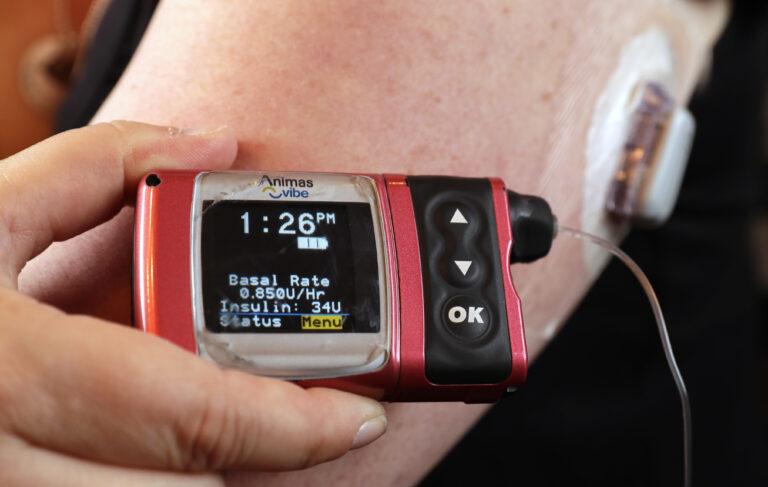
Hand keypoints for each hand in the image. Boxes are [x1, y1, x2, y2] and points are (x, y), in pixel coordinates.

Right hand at [0, 122, 386, 485]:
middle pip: (191, 485)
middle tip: (272, 404)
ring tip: (191, 404)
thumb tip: (210, 146)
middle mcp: (12, 466)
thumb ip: (98, 166)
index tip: (361, 414)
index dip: (299, 426)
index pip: (201, 420)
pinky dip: (145, 469)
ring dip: (191, 463)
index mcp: (18, 376)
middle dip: (245, 448)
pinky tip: (136, 425)